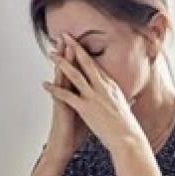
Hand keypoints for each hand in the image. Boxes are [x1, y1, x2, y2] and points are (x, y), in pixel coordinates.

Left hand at [42, 33, 144, 152]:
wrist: (128, 140)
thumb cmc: (128, 127)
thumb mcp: (125, 108)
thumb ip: (120, 100)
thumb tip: (126, 98)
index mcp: (112, 86)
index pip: (97, 65)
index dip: (86, 54)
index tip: (78, 44)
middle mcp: (103, 87)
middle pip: (87, 62)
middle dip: (74, 47)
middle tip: (65, 35)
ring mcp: (94, 96)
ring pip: (75, 75)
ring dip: (62, 63)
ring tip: (52, 54)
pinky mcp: (86, 108)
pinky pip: (66, 96)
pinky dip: (55, 89)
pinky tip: (45, 85)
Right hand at [42, 37, 89, 162]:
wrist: (63, 146)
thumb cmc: (75, 132)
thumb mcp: (89, 114)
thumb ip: (95, 104)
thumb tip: (108, 99)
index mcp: (79, 93)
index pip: (81, 71)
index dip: (82, 57)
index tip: (83, 43)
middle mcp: (70, 93)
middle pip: (70, 68)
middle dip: (70, 52)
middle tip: (68, 36)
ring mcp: (63, 99)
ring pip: (63, 77)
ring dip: (62, 62)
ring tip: (61, 47)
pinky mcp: (60, 108)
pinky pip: (58, 93)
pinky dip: (56, 84)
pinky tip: (55, 74)